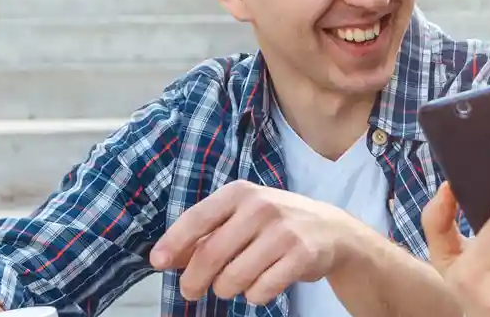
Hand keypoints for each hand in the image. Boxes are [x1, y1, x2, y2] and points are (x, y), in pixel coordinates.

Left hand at [149, 180, 372, 303]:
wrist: (332, 231)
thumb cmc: (275, 224)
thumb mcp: (241, 217)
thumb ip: (206, 234)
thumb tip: (168, 257)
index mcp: (240, 193)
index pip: (197, 219)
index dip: (173, 243)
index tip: (157, 262)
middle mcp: (260, 208)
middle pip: (210, 255)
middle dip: (194, 280)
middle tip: (190, 291)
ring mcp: (282, 232)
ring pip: (233, 279)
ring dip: (227, 289)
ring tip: (236, 282)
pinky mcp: (300, 256)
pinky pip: (260, 291)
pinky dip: (254, 296)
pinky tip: (262, 285)